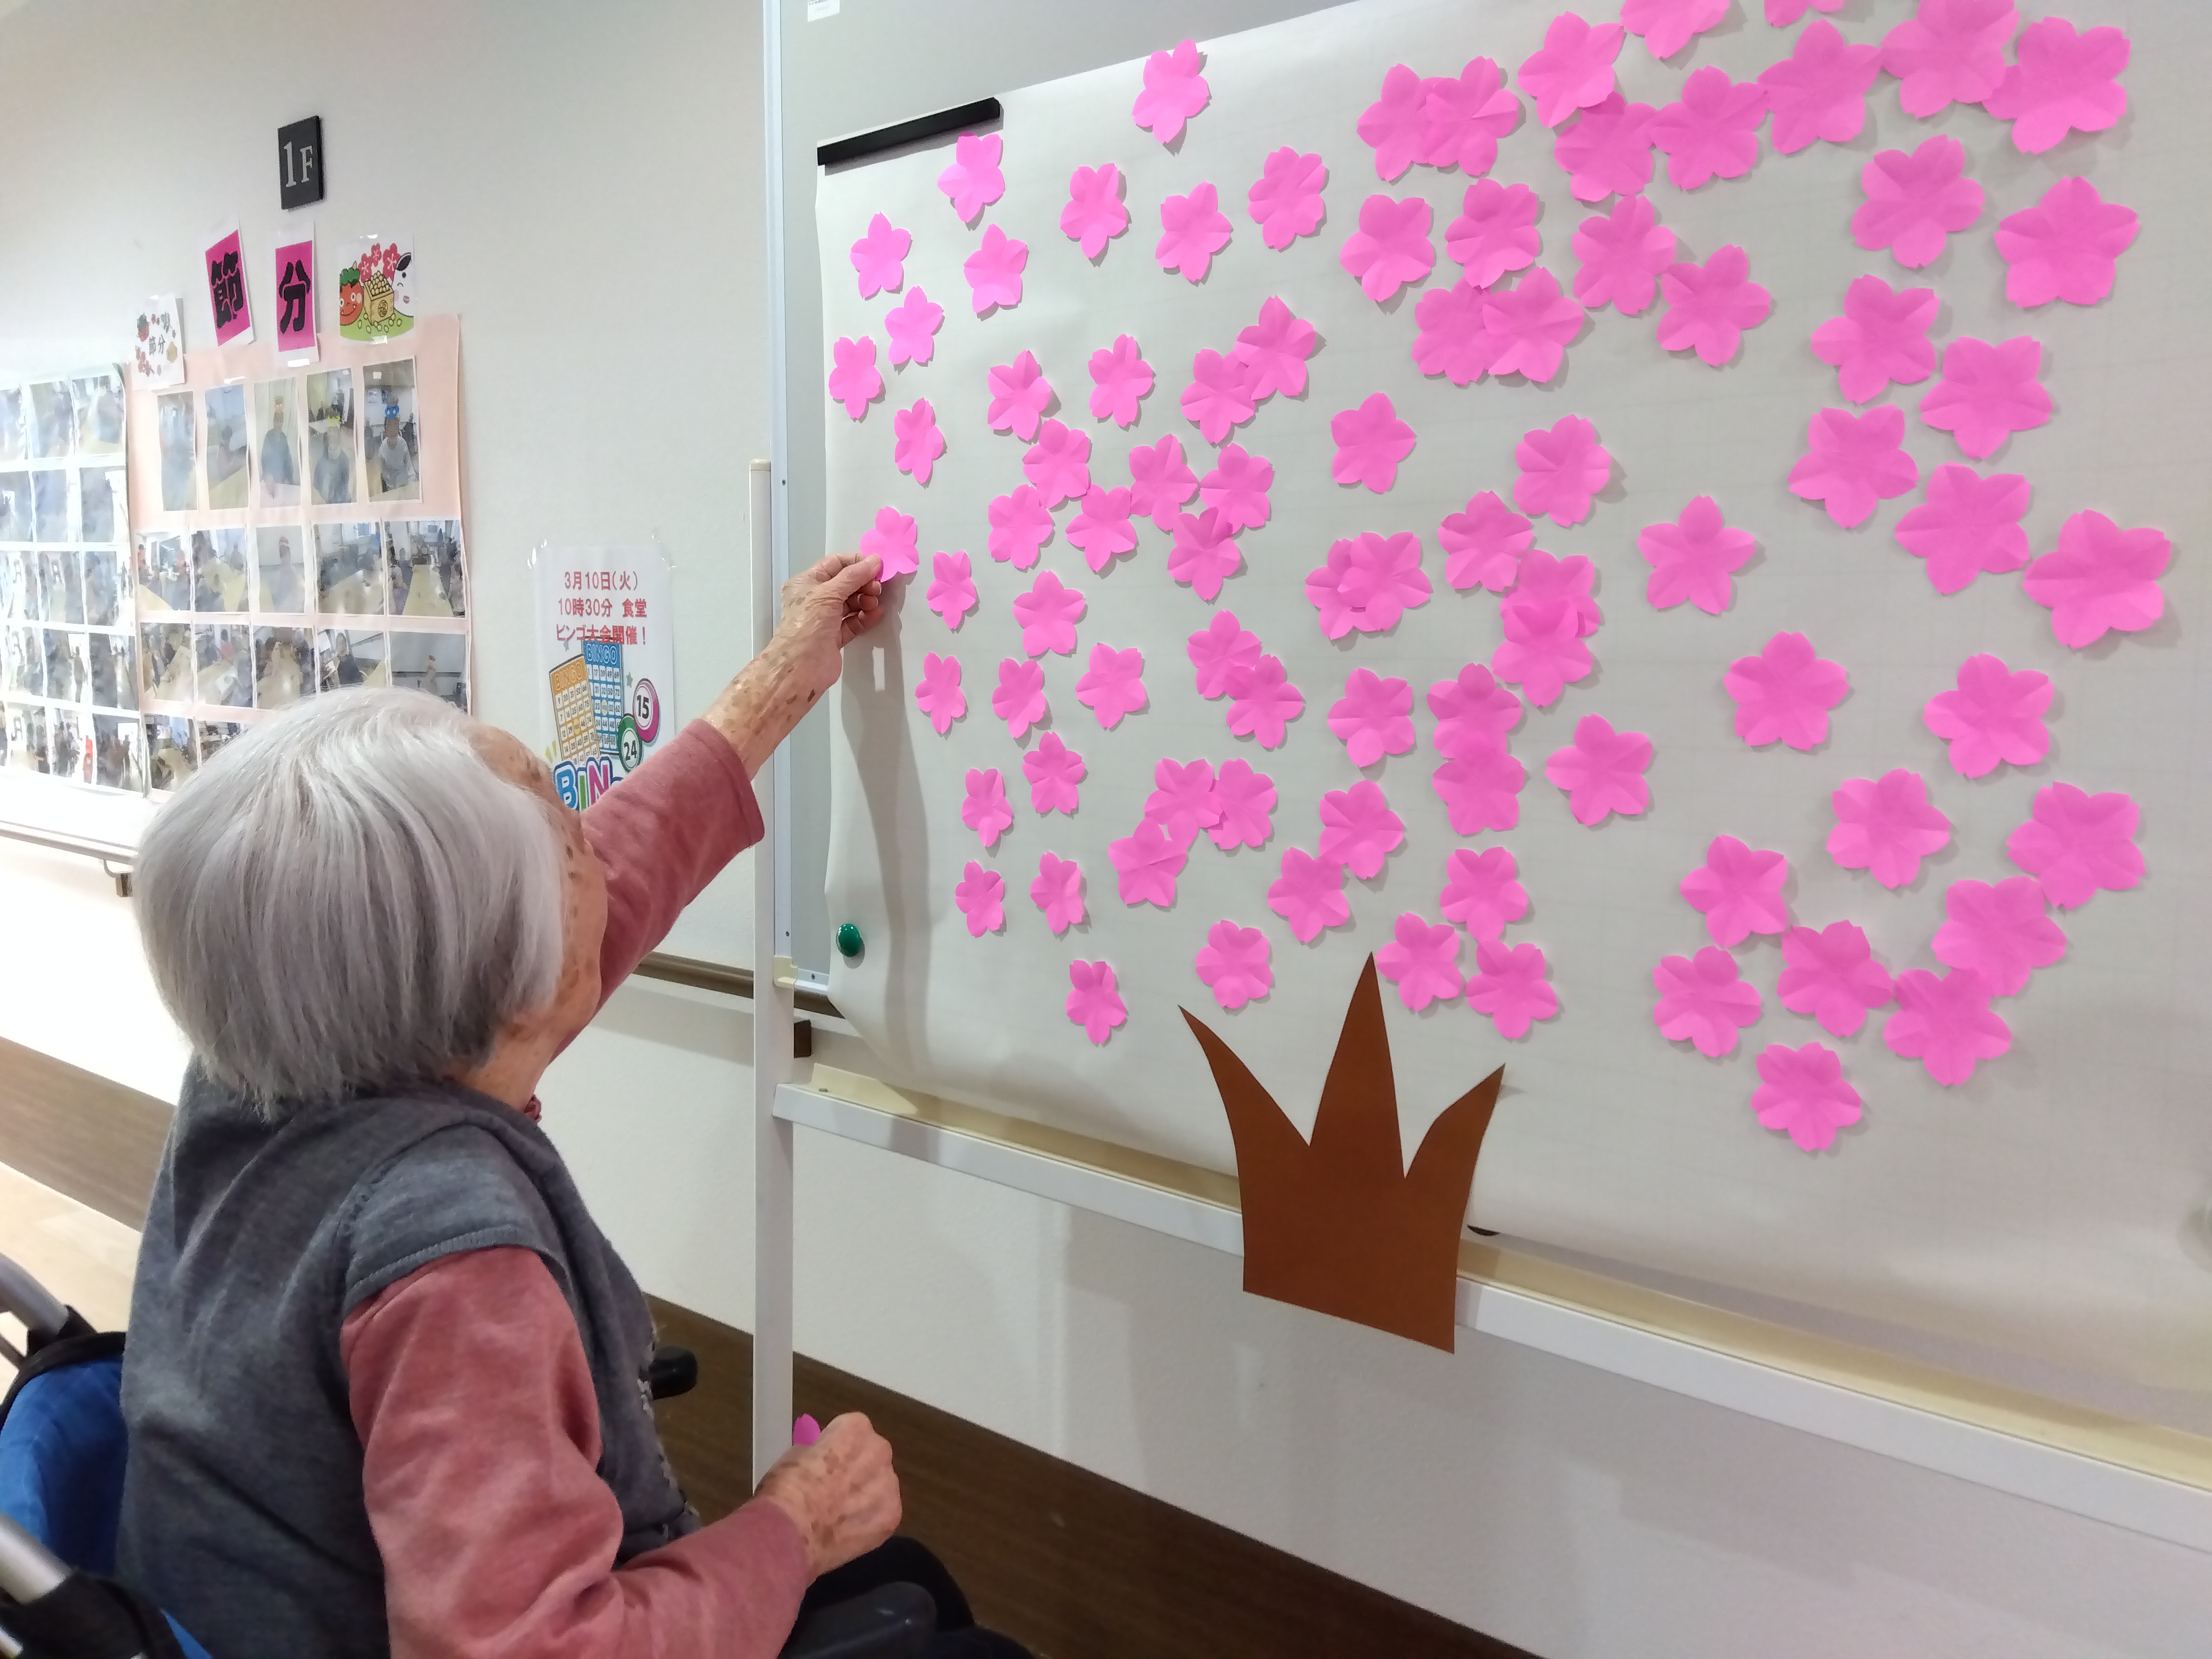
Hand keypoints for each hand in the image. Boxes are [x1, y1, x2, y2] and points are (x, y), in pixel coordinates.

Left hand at [705, 551, 885, 775]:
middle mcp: (815, 598)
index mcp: (806, 583)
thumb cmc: (808, 624)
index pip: (835, 564)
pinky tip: (876, 615)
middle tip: (877, 589)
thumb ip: (853, 576)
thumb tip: (875, 560)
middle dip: (864, 583)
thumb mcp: (828, 593)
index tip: (877, 566)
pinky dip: (866, 617)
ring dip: (866, 600)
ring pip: (851, 603)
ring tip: (874, 604)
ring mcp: (825, 618)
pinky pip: (854, 622)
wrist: (801, 667)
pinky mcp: (835, 636)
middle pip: (845, 583)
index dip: (856, 563)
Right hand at [755, 1412, 901, 1577]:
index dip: (839, 1448)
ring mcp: (890, 1485)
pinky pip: (884, 1514)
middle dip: (859, 1469)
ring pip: (881, 1486)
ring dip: (868, 1496)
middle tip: (837, 1489)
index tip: (827, 1462)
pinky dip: (870, 1522)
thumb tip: (822, 1457)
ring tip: (843, 1515)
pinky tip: (850, 1532)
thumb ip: (820, 1450)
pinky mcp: (892, 1516)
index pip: (853, 1430)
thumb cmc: (787, 1488)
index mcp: (856, 1428)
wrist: (793, 1531)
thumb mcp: (796, 1454)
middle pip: (873, 1456)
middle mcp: (880, 1450)